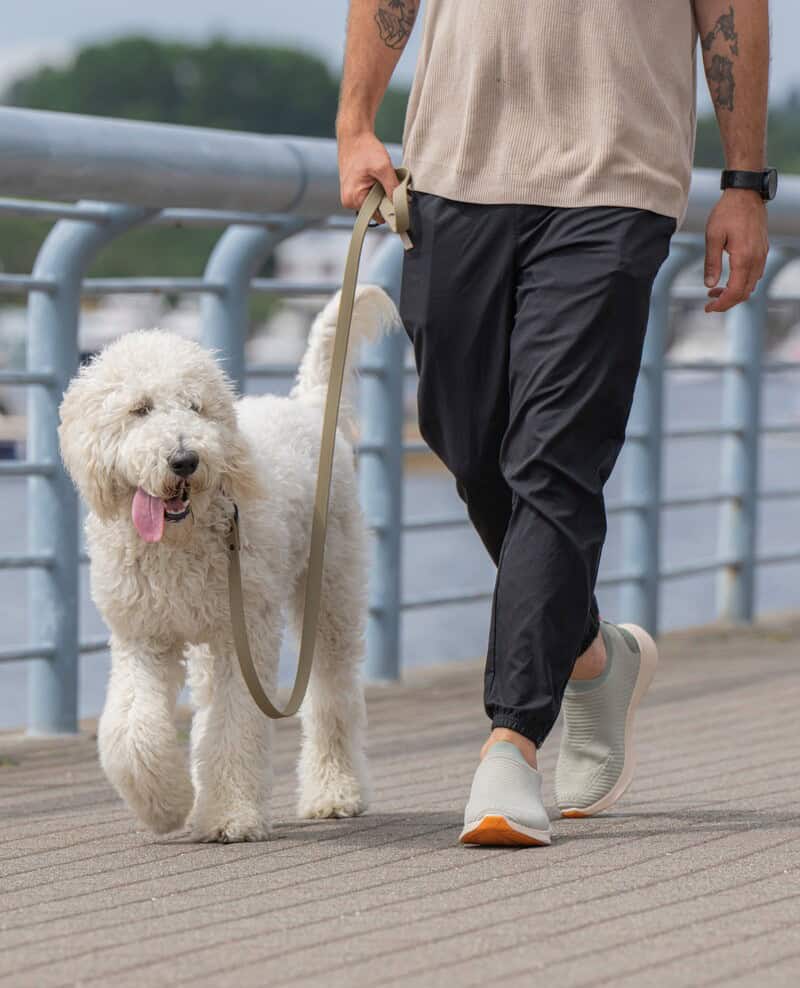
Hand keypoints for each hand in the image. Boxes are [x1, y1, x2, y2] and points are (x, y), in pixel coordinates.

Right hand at [337, 128, 398, 224]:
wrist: (354, 134)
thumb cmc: (365, 148)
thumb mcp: (383, 167)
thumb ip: (393, 188)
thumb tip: (403, 204)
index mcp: (353, 199)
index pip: (378, 215)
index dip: (391, 208)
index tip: (398, 197)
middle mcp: (349, 201)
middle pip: (376, 210)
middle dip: (385, 198)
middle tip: (387, 181)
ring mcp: (350, 196)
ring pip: (374, 202)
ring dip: (381, 192)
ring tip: (379, 176)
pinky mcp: (353, 191)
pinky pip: (369, 196)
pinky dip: (376, 188)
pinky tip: (375, 177)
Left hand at [703, 189, 768, 312]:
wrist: (746, 193)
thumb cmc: (727, 212)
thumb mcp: (712, 237)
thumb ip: (711, 262)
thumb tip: (709, 284)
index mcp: (744, 258)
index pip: (735, 292)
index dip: (722, 304)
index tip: (708, 308)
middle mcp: (757, 259)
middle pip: (745, 293)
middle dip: (727, 302)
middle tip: (709, 303)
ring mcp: (762, 255)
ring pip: (751, 285)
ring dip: (734, 293)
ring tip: (715, 290)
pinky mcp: (762, 250)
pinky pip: (755, 274)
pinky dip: (742, 283)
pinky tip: (729, 279)